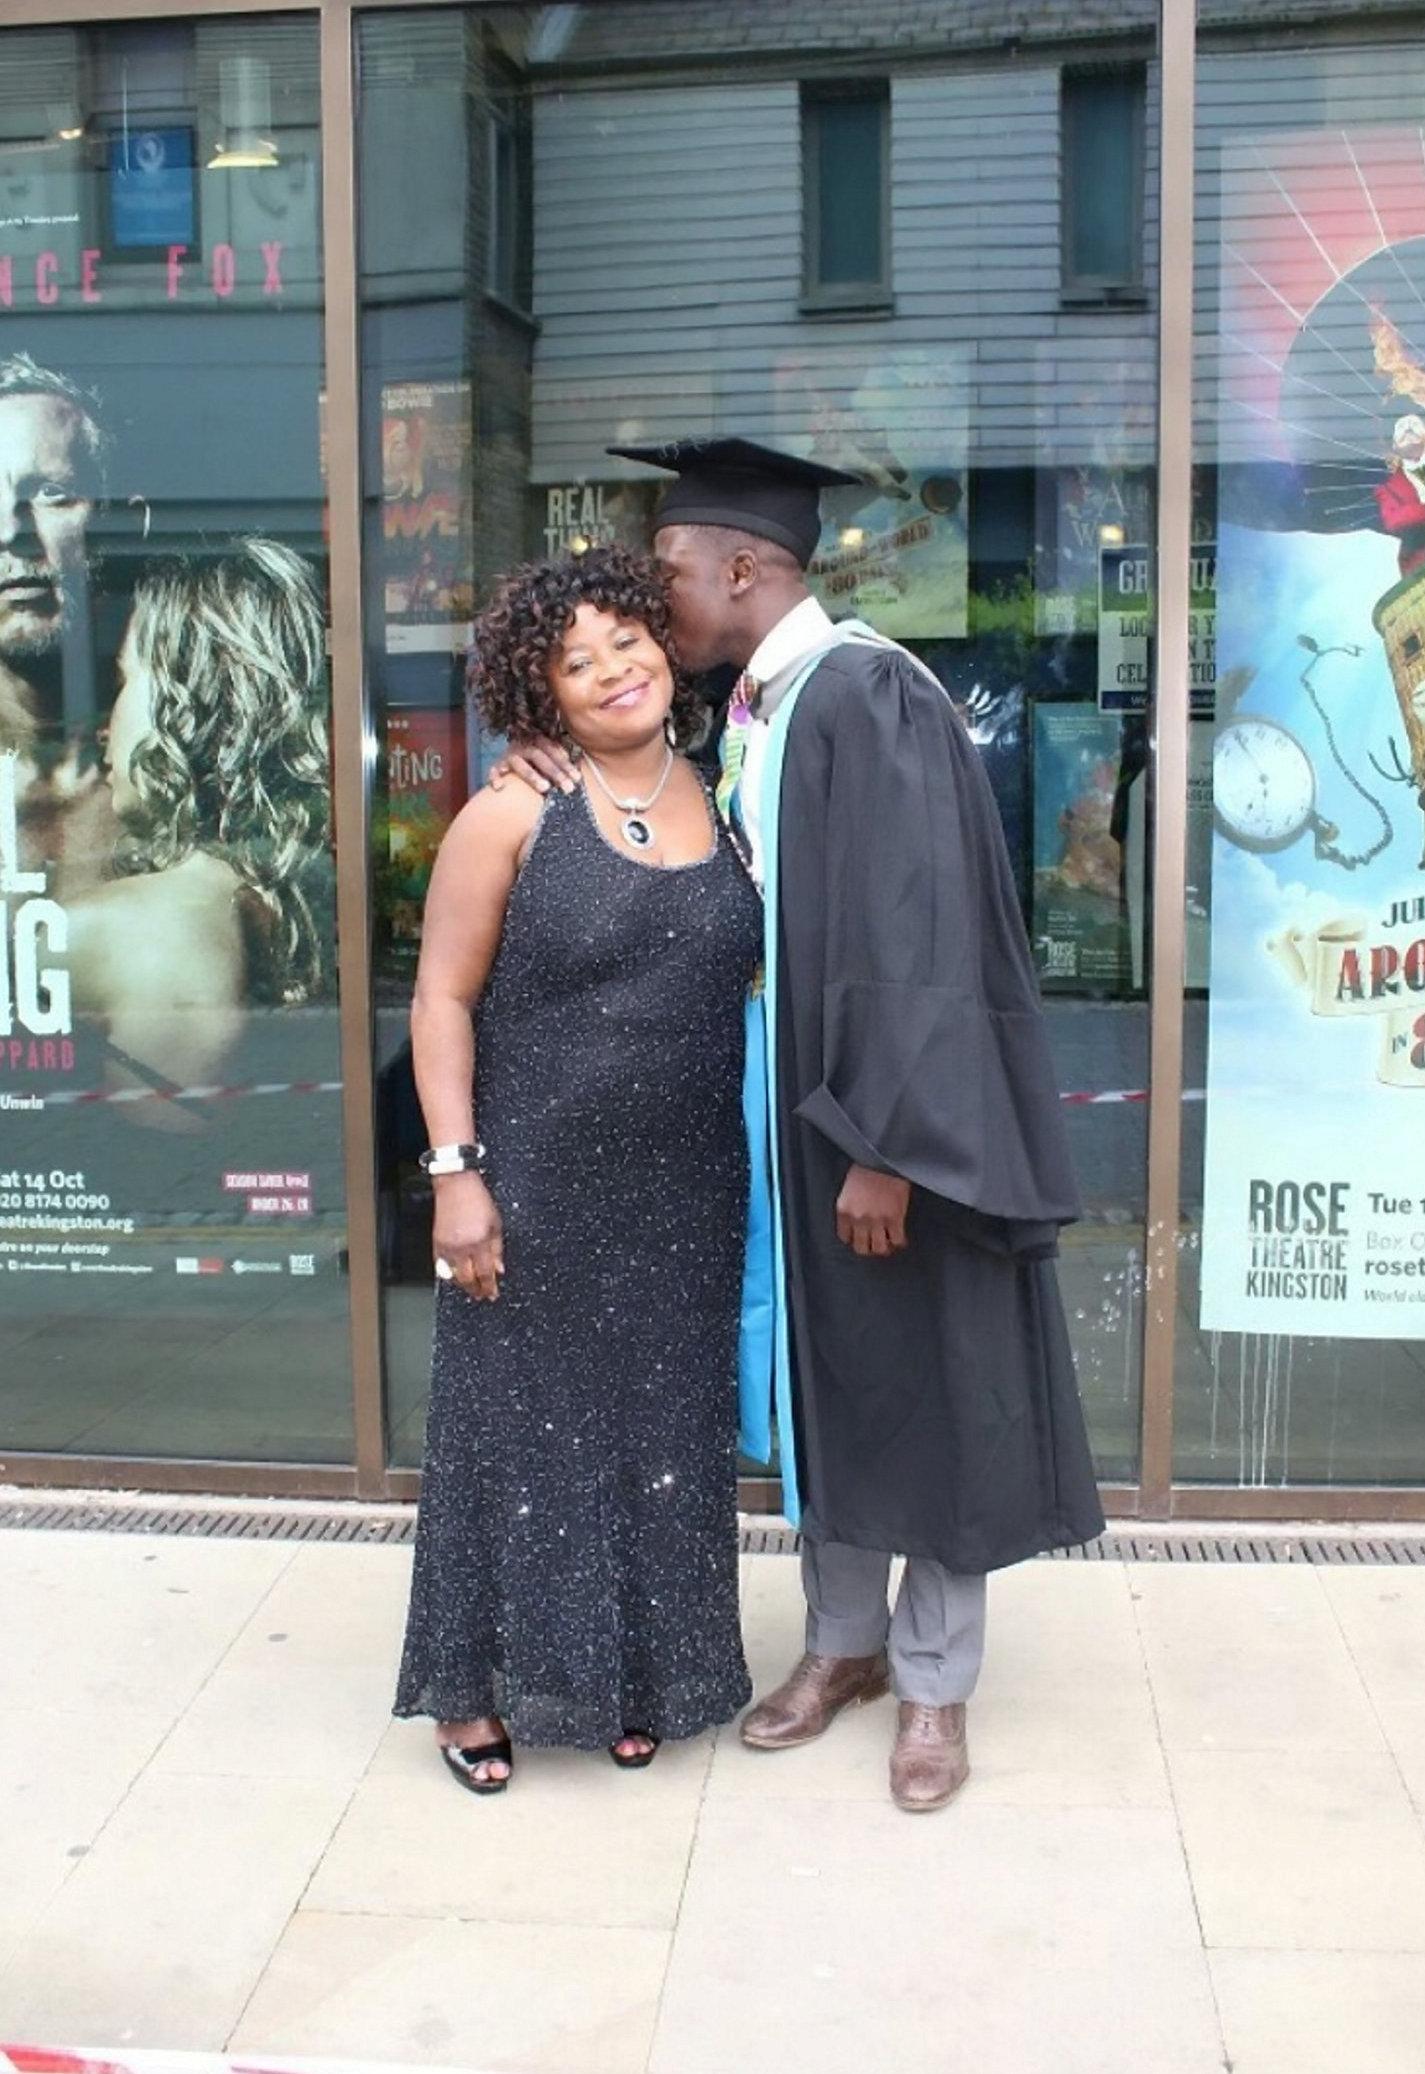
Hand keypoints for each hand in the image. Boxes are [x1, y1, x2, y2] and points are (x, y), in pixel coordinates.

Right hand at [432, 1171, 504, 1299]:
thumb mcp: (496, 1223)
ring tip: (471, 1288)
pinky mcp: (436, 1242)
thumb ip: (497, 1249)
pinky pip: (442, 1266)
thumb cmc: (478, 1200)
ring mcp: (447, 1246)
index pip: (485, 1273)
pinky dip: (450, 1273)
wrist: (455, 1185)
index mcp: (480, 1242)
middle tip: (482, 1295)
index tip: (493, 1294)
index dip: (490, 1287)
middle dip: (476, 1290)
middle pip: (468, 1279)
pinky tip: (456, 1275)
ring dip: (463, 1284)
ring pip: (453, 1275)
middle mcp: (462, 1247)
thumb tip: (499, 1269)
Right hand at [488, 736, 579, 795]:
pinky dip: (495, 777)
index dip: (565, 764)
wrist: (516, 759)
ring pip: (519, 763)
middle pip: (538, 756)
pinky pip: (494, 770)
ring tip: (545, 788)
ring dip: (532, 776)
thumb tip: (578, 774)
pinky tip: (499, 787)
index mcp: (537, 740)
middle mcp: (522, 745)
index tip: (578, 779)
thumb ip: (561, 760)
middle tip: (568, 788)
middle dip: (555, 772)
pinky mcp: (497, 766)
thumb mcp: (550, 757)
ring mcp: (509, 755)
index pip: (553, 750)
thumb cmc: (539, 763)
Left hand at [835, 1164, 910, 1257]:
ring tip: (888, 1242)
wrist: (884, 1157)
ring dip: (884, 1247)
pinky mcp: (895, 1218)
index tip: (861, 1237)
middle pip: (861, 1248)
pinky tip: (900, 1237)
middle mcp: (858, 1219)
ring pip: (879, 1248)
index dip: (854, 1239)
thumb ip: (851, 1207)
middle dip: (869, 1247)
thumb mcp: (849, 1188)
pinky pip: (897, 1240)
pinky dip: (899, 1242)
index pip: (845, 1237)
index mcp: (844, 1211)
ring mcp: (877, 1220)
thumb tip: (858, 1222)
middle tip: (875, 1243)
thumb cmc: (867, 1167)